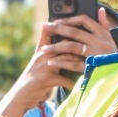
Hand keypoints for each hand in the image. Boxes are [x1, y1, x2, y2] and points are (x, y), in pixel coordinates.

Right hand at [0, 10, 117, 116]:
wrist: (21, 96)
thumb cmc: (34, 81)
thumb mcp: (40, 65)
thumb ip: (51, 55)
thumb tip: (65, 49)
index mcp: (42, 50)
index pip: (50, 32)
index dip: (62, 26)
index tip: (79, 20)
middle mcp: (42, 55)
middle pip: (64, 44)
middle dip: (81, 45)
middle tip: (97, 45)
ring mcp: (44, 66)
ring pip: (67, 59)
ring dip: (82, 63)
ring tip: (95, 63)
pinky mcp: (46, 78)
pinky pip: (64, 79)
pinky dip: (75, 83)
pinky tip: (85, 83)